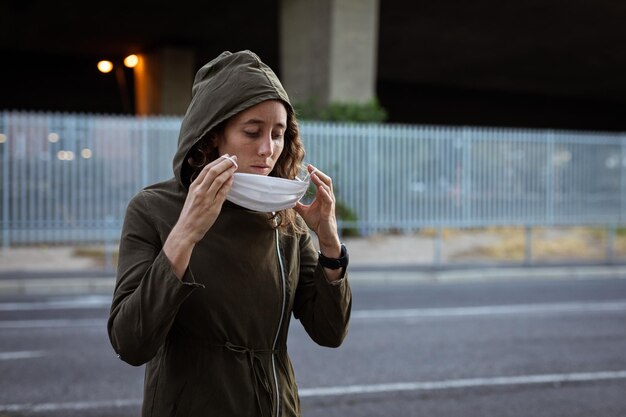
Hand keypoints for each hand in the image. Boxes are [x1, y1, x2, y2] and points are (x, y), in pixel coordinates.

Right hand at [164, 154, 236, 277]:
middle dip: (225, 163)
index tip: (226, 156)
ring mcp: (206, 198)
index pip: (206, 169)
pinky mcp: (213, 207)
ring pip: (219, 179)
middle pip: (213, 171)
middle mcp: (199, 190)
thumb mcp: (193, 197)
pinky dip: (228, 184)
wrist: (186, 229)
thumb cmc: (190, 214)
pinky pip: (223, 192)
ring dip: (228, 171)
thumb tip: (215, 178)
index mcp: (194, 186)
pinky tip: (233, 179)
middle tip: (234, 158)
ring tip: (235, 166)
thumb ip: (202, 187)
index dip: (217, 161)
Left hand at [295, 164, 340, 257]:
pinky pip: (329, 200)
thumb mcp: (304, 212)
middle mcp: (328, 197)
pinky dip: (325, 193)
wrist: (324, 234)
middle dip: (319, 173)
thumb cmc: (317, 223)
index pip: (320, 181)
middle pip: (326, 180)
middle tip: (310, 167)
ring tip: (313, 175)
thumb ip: (297, 205)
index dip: (315, 173)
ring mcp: (329, 203)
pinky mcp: (329, 211)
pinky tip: (320, 188)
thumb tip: (288, 200)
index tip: (308, 167)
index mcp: (322, 196)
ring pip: (328, 188)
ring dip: (320, 180)